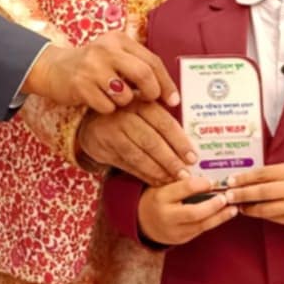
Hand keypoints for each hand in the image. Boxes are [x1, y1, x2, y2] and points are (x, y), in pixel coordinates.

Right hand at [23, 31, 177, 113]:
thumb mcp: (114, 55)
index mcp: (119, 40)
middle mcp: (106, 49)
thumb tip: (167, 90)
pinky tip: (99, 101)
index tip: (174, 100)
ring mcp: (92, 67)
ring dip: (125, 102)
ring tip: (115, 97)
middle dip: (152, 92)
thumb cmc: (92, 66)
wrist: (53, 69)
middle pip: (143, 74)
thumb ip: (137, 65)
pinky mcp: (80, 85)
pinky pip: (107, 106)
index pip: (152, 61)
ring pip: (125, 95)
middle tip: (150, 101)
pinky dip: (108, 109)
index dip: (166, 83)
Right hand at [79, 102, 197, 184]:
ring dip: (158, 170)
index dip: (180, 142)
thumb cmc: (126, 115)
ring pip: (139, 155)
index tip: (192, 157)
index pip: (164, 123)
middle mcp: (125, 115)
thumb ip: (163, 121)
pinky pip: (128, 164)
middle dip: (171, 160)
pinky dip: (144, 174)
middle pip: (152, 141)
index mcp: (140, 102)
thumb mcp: (143, 108)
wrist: (91, 121)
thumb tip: (190, 145)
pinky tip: (157, 181)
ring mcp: (112, 132)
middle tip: (185, 173)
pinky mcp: (104, 148)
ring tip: (173, 180)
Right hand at [137, 175, 235, 245]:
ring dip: (220, 216)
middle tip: (226, 197)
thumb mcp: (162, 184)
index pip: (183, 189)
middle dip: (213, 205)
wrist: (143, 222)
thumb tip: (207, 171)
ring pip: (201, 225)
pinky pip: (201, 230)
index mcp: (161, 197)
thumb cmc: (157, 198)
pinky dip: (215, 221)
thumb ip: (180, 180)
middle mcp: (167, 216)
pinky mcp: (182, 239)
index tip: (213, 180)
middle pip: (194, 212)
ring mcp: (175, 230)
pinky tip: (226, 214)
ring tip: (233, 208)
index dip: (200, 184)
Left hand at [223, 163, 283, 228]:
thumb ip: (271, 174)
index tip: (231, 180)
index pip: (263, 174)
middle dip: (242, 194)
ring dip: (248, 208)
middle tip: (228, 195)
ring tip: (237, 205)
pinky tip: (250, 211)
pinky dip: (259, 215)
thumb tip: (245, 179)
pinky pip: (272, 218)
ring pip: (266, 209)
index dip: (245, 178)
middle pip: (262, 192)